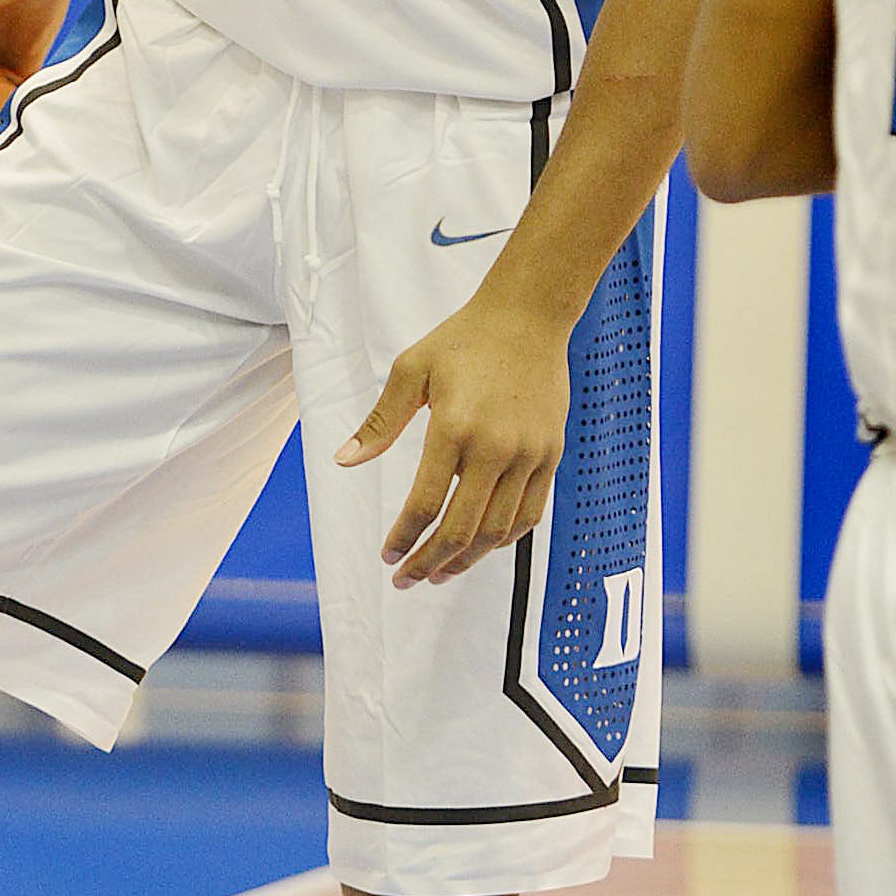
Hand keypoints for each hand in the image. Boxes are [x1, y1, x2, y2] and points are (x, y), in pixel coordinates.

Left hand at [336, 289, 572, 587]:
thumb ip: (380, 421)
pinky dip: (503, 539)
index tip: (389, 555)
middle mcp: (495, 447)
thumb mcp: (412, 370)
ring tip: (440, 573)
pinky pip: (529, 514)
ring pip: (497, 531)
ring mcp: (529, 454)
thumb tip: (344, 461)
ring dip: (465, 561)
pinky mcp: (551, 454)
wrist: (529, 316)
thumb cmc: (465, 339)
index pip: (425, 504)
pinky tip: (480, 546)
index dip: (404, 538)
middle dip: (429, 562)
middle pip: (461, 529)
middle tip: (407, 579)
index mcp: (454, 426)